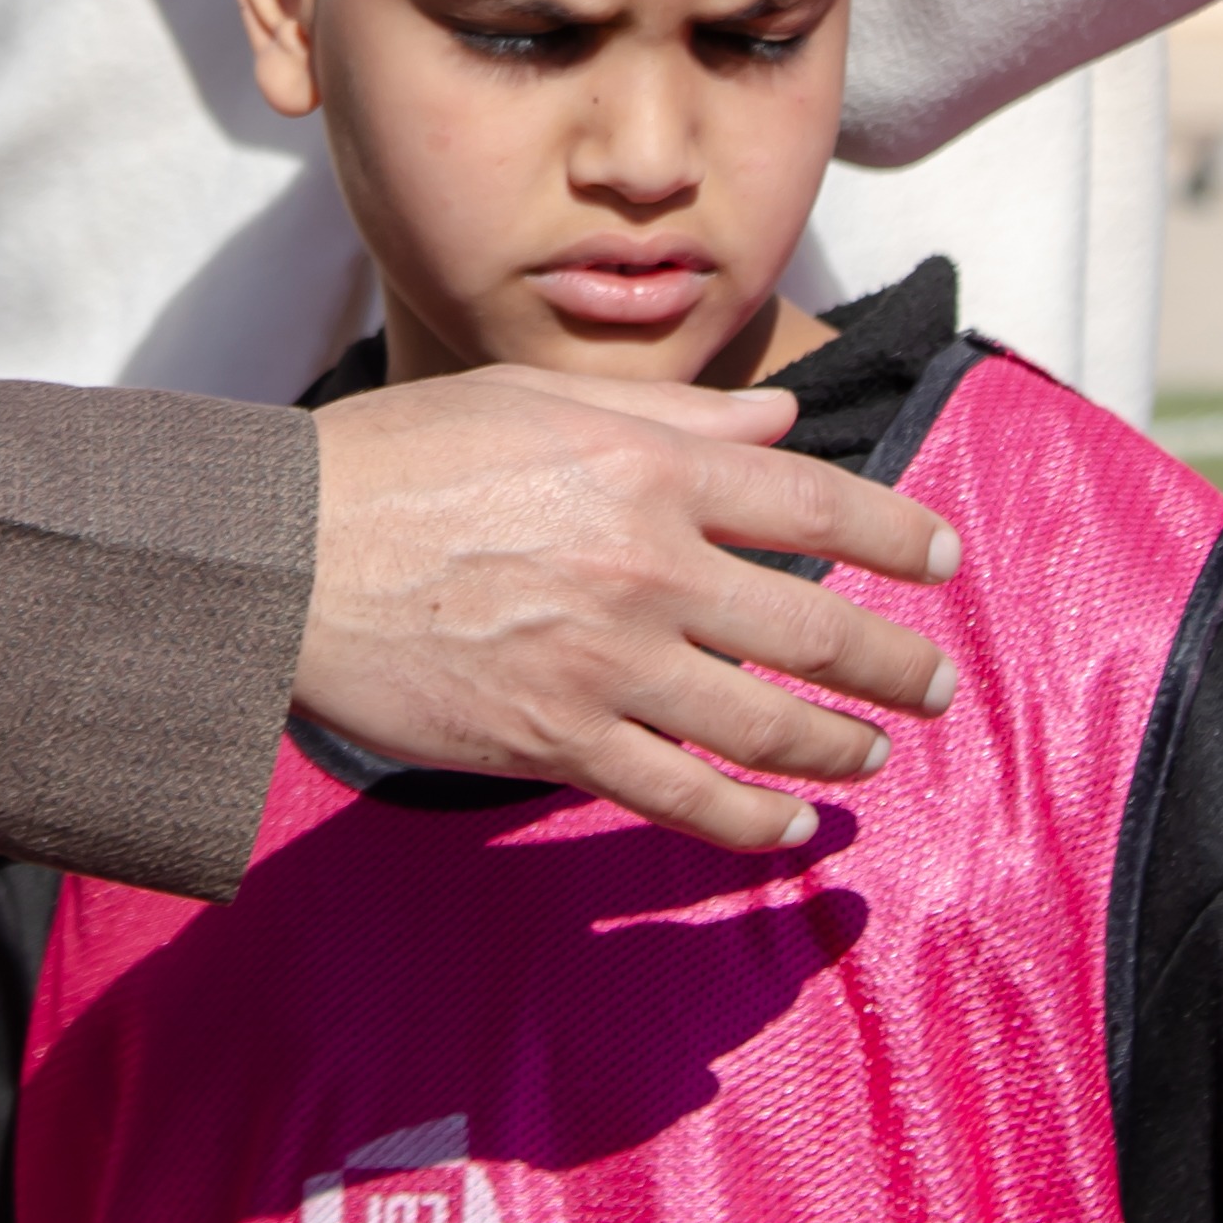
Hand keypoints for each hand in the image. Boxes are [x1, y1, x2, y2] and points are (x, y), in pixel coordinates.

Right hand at [294, 370, 959, 855]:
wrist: (280, 553)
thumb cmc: (396, 457)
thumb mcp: (534, 397)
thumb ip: (671, 413)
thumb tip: (779, 423)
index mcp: (646, 468)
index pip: (816, 507)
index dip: (898, 537)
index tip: (942, 560)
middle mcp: (646, 568)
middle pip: (816, 629)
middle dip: (896, 665)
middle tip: (935, 684)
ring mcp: (605, 664)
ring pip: (765, 724)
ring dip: (837, 747)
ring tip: (869, 755)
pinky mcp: (557, 741)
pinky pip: (682, 795)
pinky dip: (750, 818)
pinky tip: (788, 825)